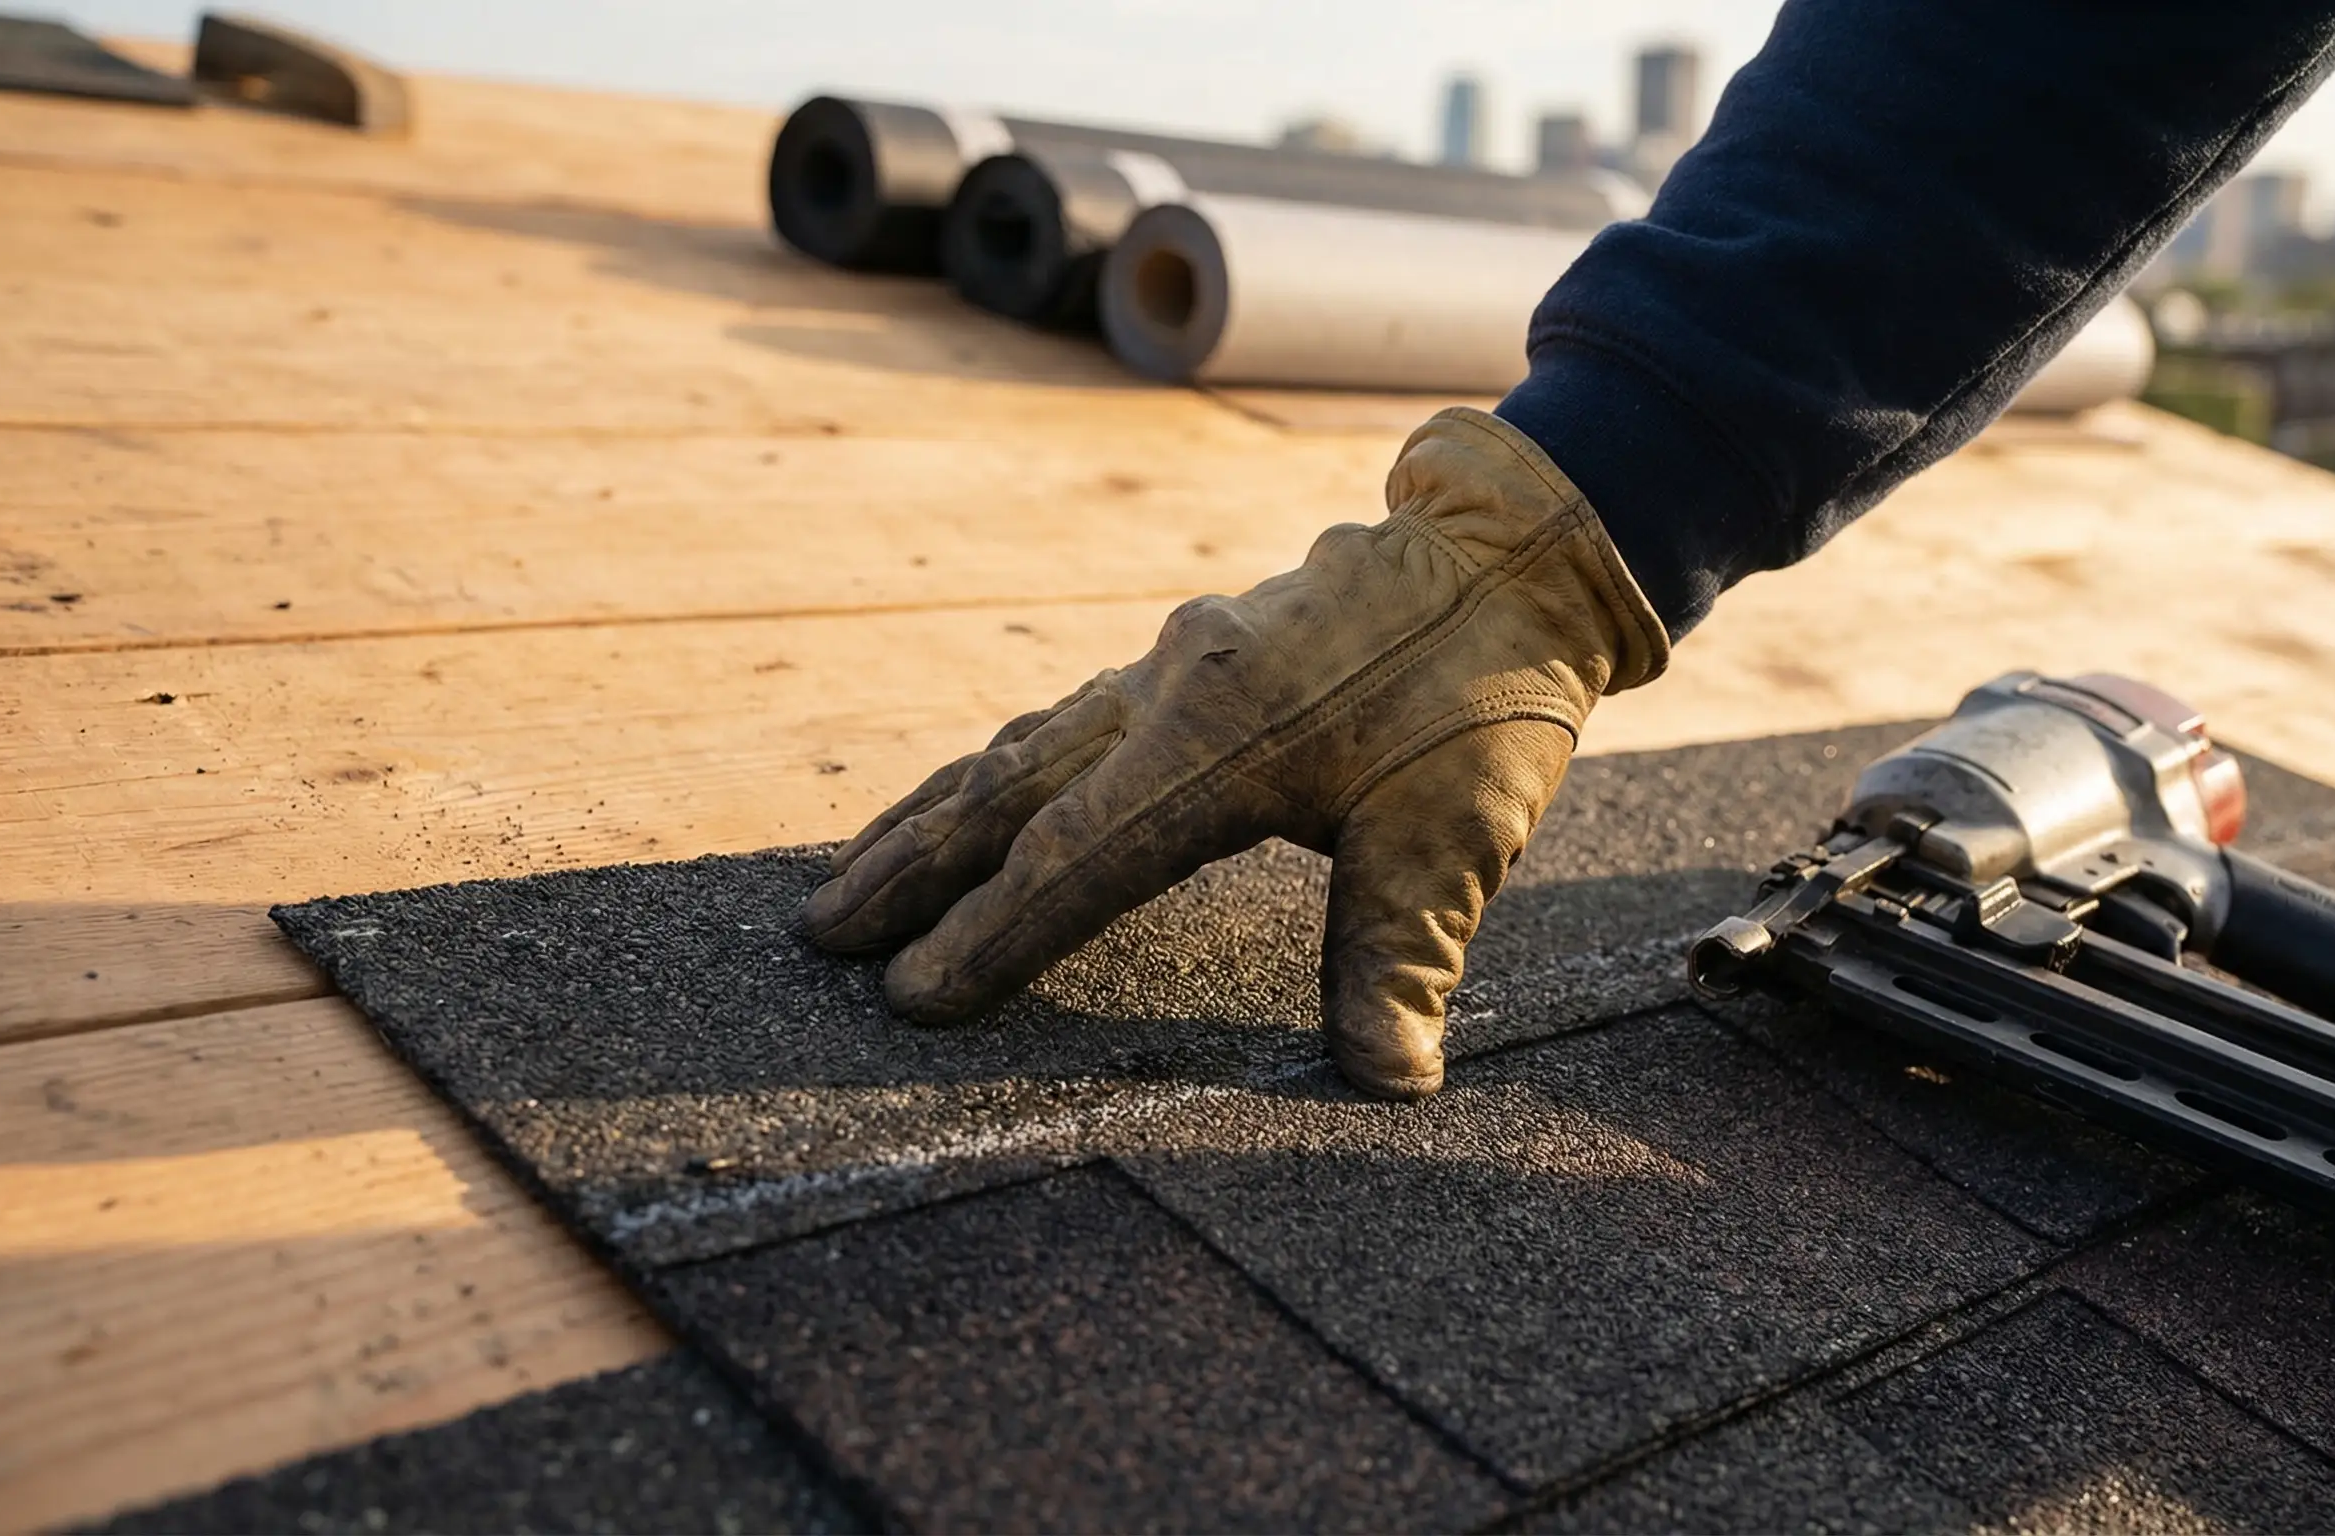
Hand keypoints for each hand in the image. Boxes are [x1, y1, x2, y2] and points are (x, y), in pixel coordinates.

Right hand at [801, 408, 1666, 1097]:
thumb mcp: (1459, 837)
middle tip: (820, 937)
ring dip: (932, 817)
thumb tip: (1387, 1080)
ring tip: (853, 878)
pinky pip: (1059, 724)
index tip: (913, 1000)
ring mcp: (1168, 663)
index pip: (1077, 859)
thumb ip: (1403, 957)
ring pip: (1019, 748)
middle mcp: (1169, 690)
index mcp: (1222, 737)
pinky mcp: (1186, 658)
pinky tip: (973, 805)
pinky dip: (996, 775)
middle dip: (907, 869)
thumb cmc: (1487, 694)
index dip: (993, 937)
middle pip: (1006, 791)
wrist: (1514, 548)